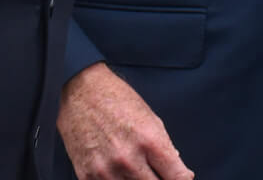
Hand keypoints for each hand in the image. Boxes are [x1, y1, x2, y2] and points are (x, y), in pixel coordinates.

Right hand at [57, 63, 193, 179]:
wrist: (81, 91)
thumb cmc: (117, 100)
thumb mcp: (151, 119)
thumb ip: (166, 149)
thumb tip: (181, 174)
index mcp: (150, 141)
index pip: (177, 178)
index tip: (181, 179)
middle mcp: (129, 158)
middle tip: (157, 173)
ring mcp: (107, 170)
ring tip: (136, 170)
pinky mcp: (87, 176)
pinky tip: (119, 172)